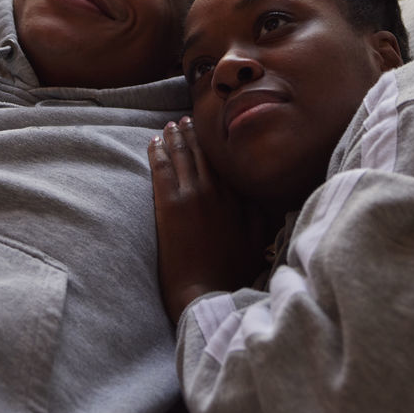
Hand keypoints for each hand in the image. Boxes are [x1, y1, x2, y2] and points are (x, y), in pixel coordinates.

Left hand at [148, 116, 260, 324]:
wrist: (205, 292)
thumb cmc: (231, 272)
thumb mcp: (255, 240)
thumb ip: (258, 213)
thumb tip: (260, 193)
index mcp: (235, 197)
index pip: (222, 160)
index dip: (213, 143)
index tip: (208, 130)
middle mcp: (214, 190)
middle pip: (200, 152)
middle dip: (192, 133)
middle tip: (184, 119)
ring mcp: (191, 195)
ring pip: (181, 155)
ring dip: (174, 137)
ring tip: (169, 126)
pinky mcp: (169, 205)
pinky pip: (161, 168)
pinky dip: (157, 151)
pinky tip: (153, 142)